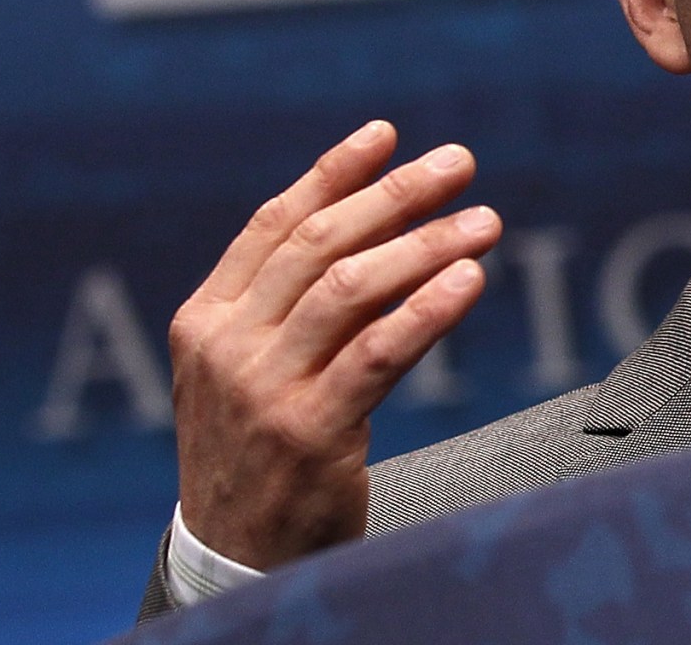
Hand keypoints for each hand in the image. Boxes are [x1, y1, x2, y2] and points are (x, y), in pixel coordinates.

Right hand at [169, 121, 499, 568]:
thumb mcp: (249, 370)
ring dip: (426, 245)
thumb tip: (378, 228)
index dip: (332, 174)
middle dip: (395, 195)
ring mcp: (262, 390)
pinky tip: (470, 280)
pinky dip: (428, 309)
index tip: (387, 133)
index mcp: (205, 320)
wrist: (235, 557)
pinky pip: (377, 353)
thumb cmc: (258, 453)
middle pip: (318, 246)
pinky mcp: (309, 433)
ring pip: (349, 289)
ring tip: (485, 221)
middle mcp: (226, 347)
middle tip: (460, 164)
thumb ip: (289, 306)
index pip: (272, 227)